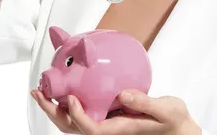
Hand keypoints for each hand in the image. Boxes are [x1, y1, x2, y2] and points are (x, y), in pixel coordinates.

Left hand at [31, 89, 201, 134]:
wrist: (177, 128)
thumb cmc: (173, 122)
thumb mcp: (166, 110)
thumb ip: (145, 102)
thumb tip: (123, 94)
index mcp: (119, 130)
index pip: (92, 129)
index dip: (78, 116)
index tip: (70, 98)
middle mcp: (108, 129)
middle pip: (73, 127)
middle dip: (53, 111)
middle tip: (38, 92)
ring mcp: (106, 123)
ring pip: (73, 121)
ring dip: (55, 107)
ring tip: (41, 90)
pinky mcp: (106, 116)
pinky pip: (82, 110)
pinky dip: (67, 101)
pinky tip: (64, 86)